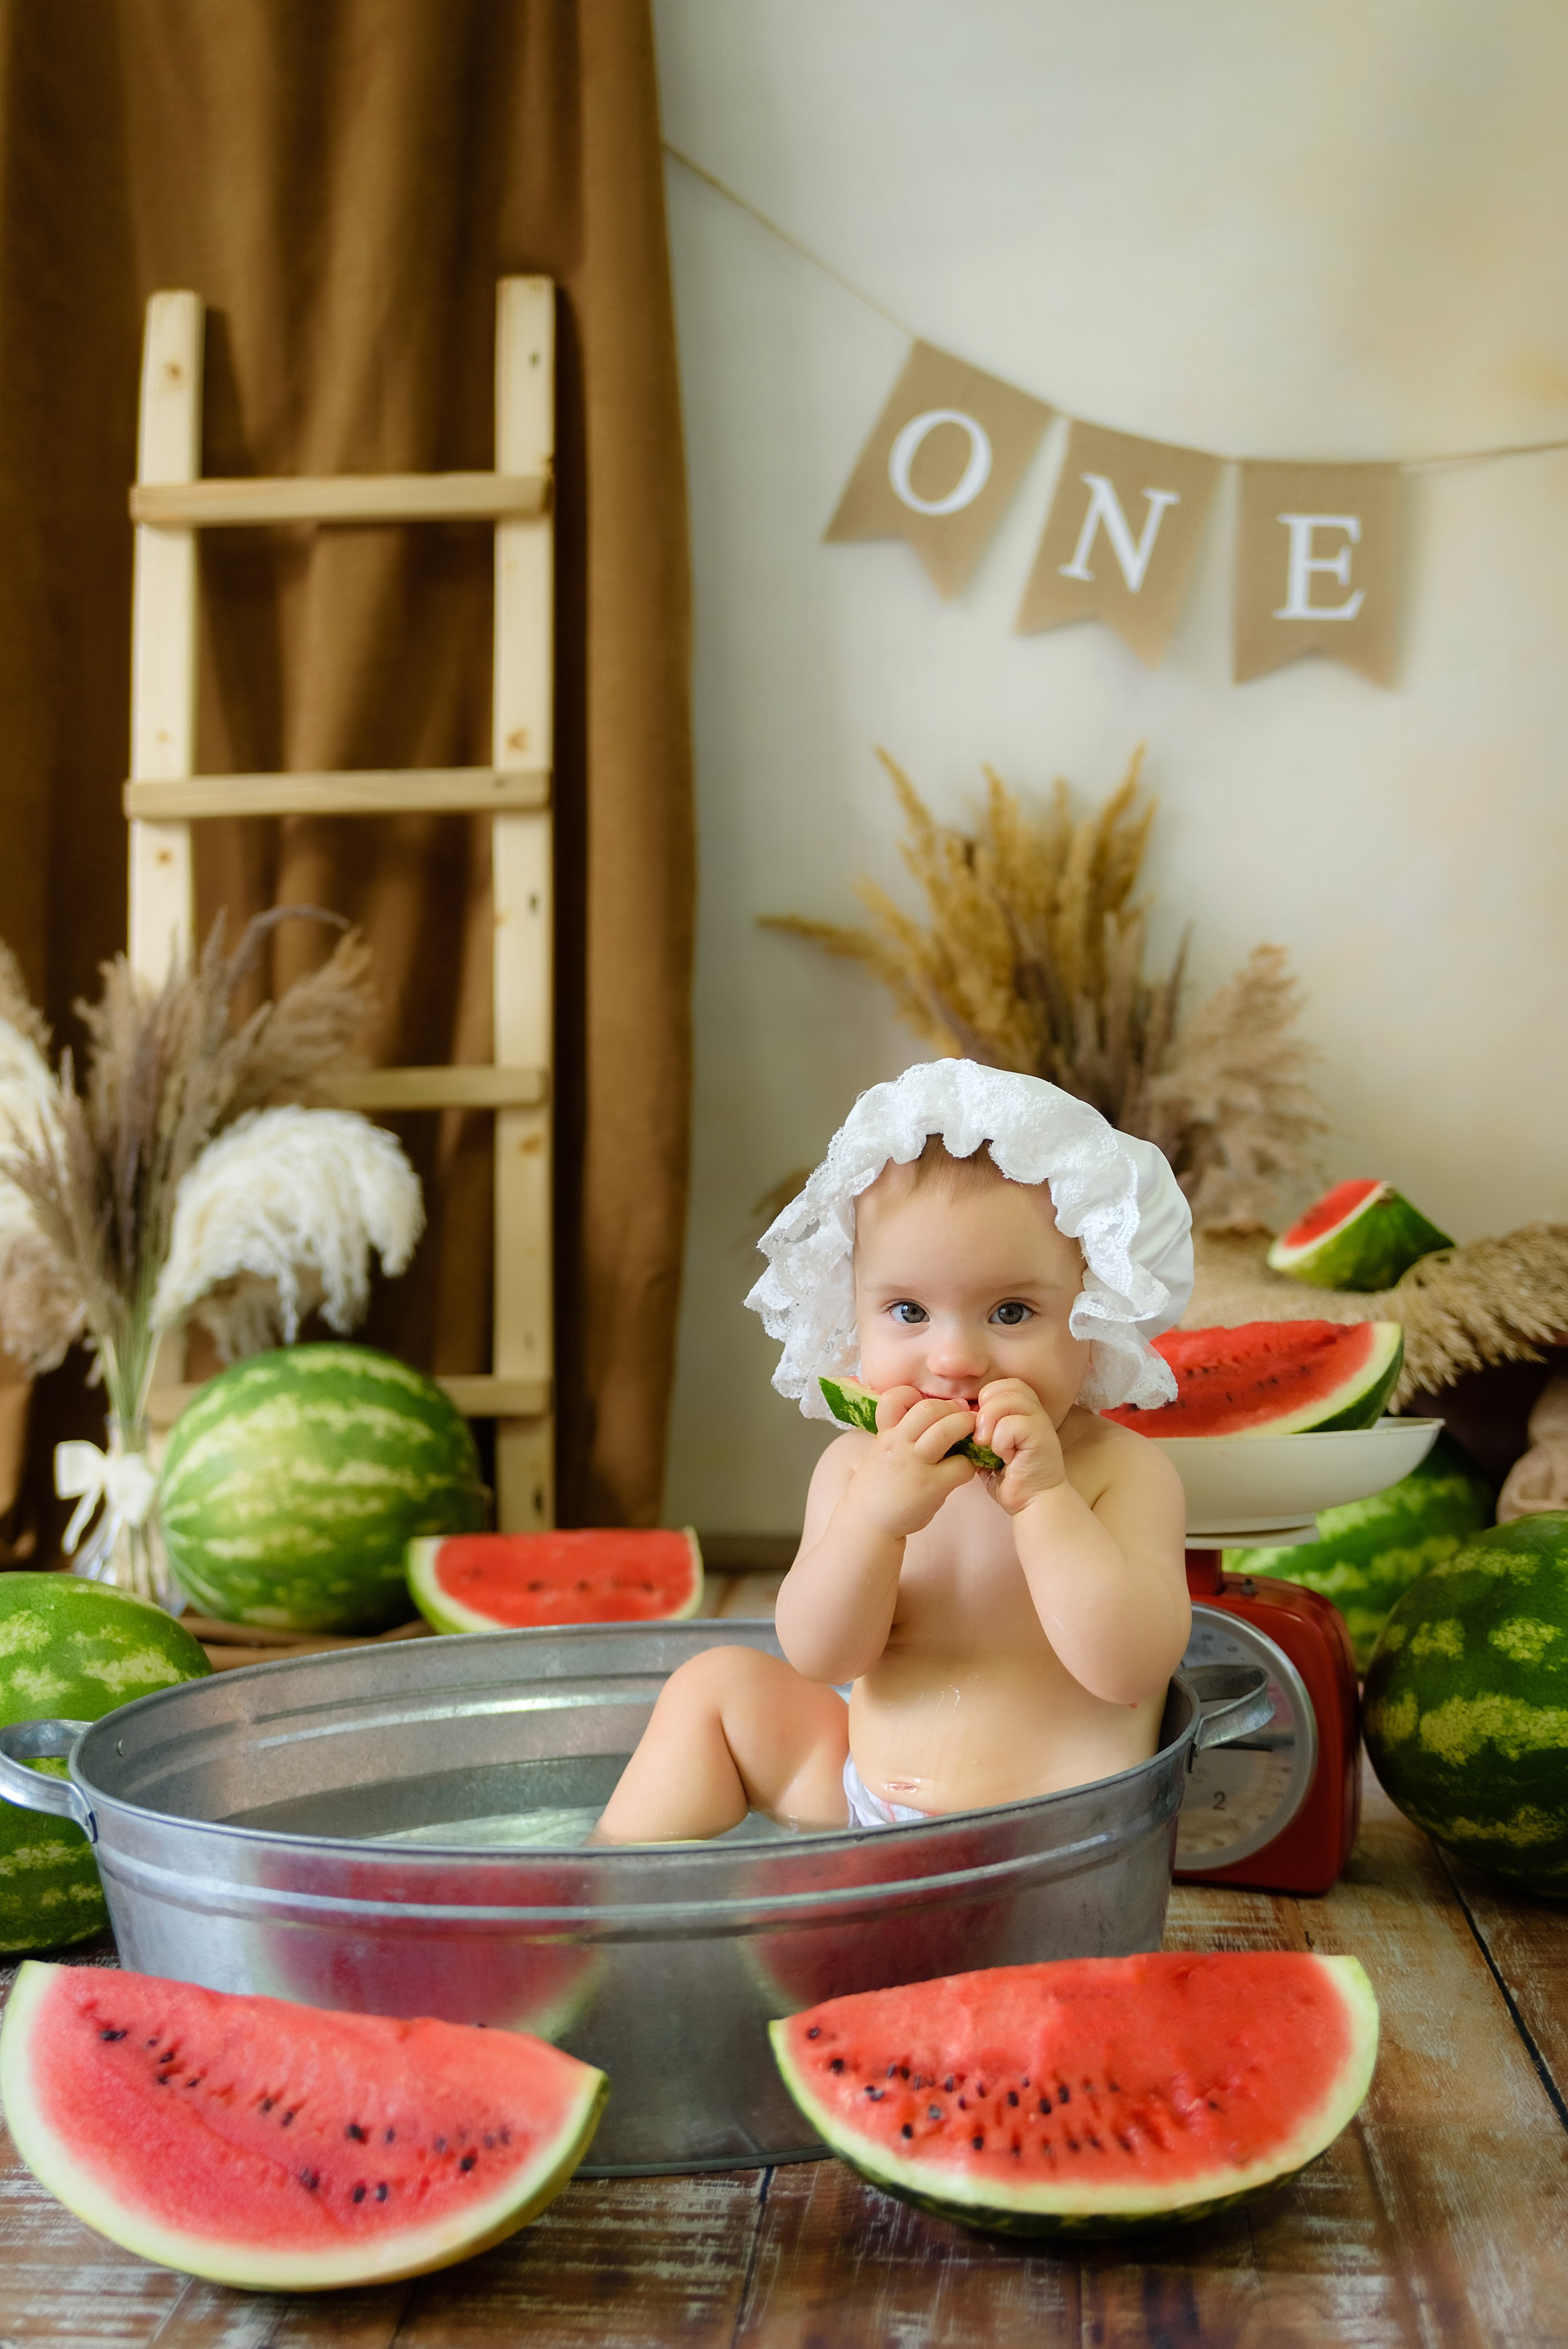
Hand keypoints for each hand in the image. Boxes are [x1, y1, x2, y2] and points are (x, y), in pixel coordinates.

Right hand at [842, 1385, 975, 1539]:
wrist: (868, 1522)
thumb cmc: (880, 1486)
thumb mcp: (881, 1451)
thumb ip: (899, 1432)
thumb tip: (933, 1414)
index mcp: (885, 1433)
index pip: (894, 1397)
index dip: (914, 1394)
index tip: (927, 1404)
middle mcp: (898, 1444)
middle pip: (929, 1408)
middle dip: (953, 1408)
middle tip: (964, 1414)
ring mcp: (914, 1464)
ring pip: (945, 1431)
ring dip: (965, 1426)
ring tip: (974, 1432)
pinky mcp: (931, 1486)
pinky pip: (961, 1466)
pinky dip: (969, 1465)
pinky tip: (965, 1469)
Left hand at [974, 1378, 1066, 1515]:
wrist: (1034, 1502)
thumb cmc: (1010, 1477)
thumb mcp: (989, 1448)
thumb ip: (980, 1429)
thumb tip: (956, 1417)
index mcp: (1025, 1410)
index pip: (1005, 1384)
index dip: (987, 1397)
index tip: (977, 1424)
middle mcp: (1036, 1412)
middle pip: (1008, 1386)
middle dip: (986, 1407)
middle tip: (979, 1435)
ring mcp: (1041, 1424)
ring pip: (1010, 1399)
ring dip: (990, 1421)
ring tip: (986, 1444)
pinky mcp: (1042, 1439)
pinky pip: (1013, 1424)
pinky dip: (1000, 1440)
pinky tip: (1004, 1458)